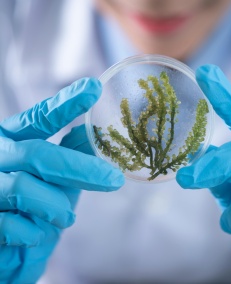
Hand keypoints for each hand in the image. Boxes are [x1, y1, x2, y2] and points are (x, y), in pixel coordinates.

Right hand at [0, 78, 123, 283]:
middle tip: (114, 179)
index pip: (40, 117)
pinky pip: (8, 223)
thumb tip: (95, 133)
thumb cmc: (34, 207)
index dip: (66, 103)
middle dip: (80, 168)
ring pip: (22, 187)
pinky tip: (37, 234)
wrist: (8, 249)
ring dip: (55, 206)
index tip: (94, 88)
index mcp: (14, 140)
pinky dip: (32, 231)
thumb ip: (71, 154)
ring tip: (67, 218)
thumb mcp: (57, 178)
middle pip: (38, 153)